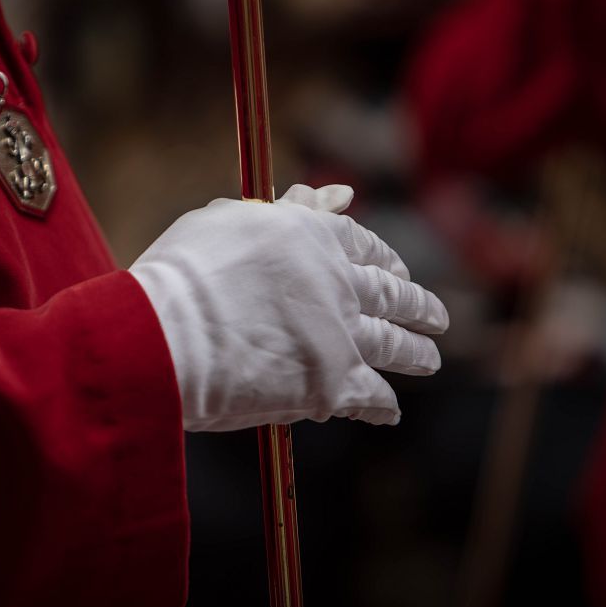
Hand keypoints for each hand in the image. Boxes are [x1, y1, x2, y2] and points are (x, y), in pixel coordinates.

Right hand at [130, 184, 447, 431]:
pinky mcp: (334, 384)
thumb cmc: (184, 273)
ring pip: (393, 344)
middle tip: (436, 317)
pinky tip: (389, 411)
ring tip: (428, 360)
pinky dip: (382, 404)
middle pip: (392, 294)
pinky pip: (371, 396)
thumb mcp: (231, 221)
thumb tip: (336, 195)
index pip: (363, 245)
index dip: (384, 258)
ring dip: (415, 353)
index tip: (397, 269)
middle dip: (417, 306)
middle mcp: (338, 282)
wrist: (169, 332)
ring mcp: (341, 334)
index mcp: (313, 237)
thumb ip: (289, 210)